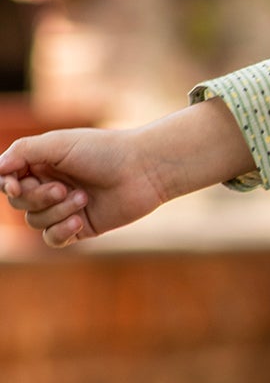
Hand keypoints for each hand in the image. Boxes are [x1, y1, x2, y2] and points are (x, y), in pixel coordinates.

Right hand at [0, 99, 252, 246]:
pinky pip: (53, 238)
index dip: (8, 184)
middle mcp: (49, 185)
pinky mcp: (80, 227)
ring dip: (56, 211)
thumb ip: (22, 152)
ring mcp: (64, 208)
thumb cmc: (102, 151)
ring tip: (83, 197)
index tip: (15, 184)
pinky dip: (61, 231)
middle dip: (38, 197)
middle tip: (63, 187)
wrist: (143, 170)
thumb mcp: (58, 144)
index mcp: (41, 163)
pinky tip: (80, 221)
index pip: (8, 179)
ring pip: (36, 221)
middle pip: (19, 202)